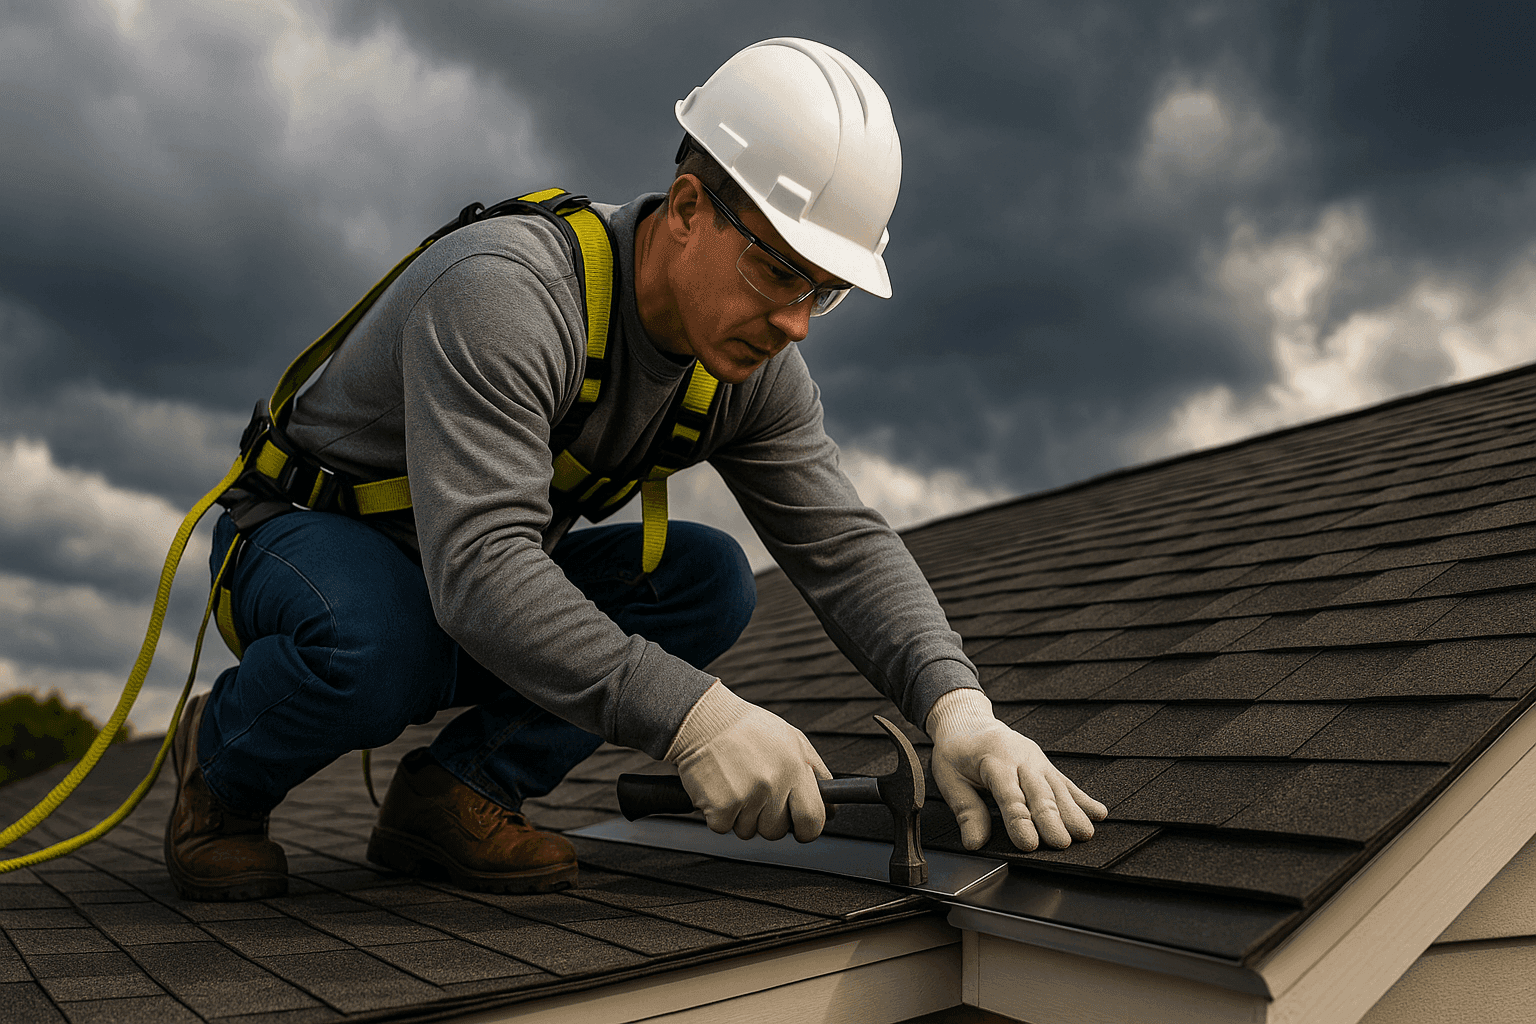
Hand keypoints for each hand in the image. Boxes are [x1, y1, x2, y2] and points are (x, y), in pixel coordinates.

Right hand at [666, 681, 830, 842]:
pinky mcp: (720, 806)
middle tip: (757, 795)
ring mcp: (746, 796)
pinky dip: (718, 814)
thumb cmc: (747, 729)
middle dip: (768, 820)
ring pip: (749, 831)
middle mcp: (773, 782)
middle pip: (777, 831)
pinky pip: (723, 828)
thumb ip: (817, 773)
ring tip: (736, 784)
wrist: (703, 720)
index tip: (800, 828)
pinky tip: (720, 788)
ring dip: (741, 816)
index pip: (813, 818)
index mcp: (795, 767)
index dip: (807, 829)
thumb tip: (831, 809)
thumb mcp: (793, 740)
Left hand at [927, 688, 1107, 851]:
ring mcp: (1037, 760)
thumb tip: (975, 842)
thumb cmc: (956, 752)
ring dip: (1073, 812)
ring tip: (1084, 834)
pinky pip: (1066, 783)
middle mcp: (1020, 758)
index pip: (1009, 795)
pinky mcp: (1046, 765)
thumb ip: (966, 809)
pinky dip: (1083, 799)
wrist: (968, 721)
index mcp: (993, 759)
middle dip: (1051, 819)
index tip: (1029, 843)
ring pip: (1057, 788)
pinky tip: (1099, 813)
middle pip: (1039, 792)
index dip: (1019, 820)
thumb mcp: (949, 778)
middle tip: (1061, 843)